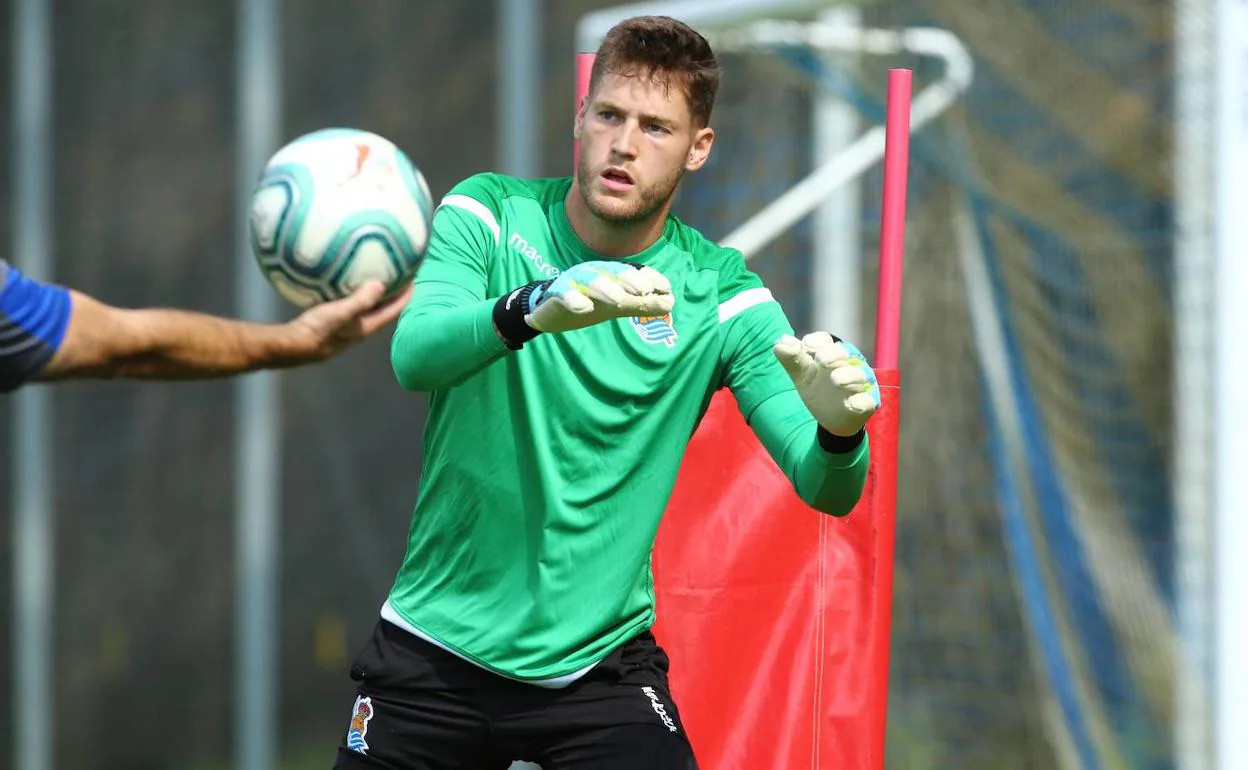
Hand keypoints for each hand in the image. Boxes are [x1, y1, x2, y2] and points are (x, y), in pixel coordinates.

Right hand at [284, 281, 411, 362]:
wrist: (292, 345)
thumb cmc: (317, 330)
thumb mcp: (340, 313)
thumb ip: (360, 300)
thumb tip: (381, 284)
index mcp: (367, 327)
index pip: (393, 311)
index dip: (405, 296)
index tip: (413, 279)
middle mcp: (360, 329)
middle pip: (383, 309)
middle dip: (392, 293)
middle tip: (398, 274)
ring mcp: (345, 327)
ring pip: (366, 308)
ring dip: (373, 294)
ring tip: (375, 274)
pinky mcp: (331, 323)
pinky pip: (348, 305)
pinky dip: (352, 293)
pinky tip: (343, 281)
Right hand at [524, 261, 673, 333]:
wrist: (548, 311)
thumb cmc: (587, 303)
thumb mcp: (617, 305)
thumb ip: (642, 304)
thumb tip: (671, 302)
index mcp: (609, 274)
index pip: (631, 272)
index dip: (648, 277)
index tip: (666, 288)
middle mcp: (593, 273)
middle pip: (612, 271)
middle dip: (629, 279)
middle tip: (645, 291)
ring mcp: (573, 281)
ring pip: (589, 279)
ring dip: (604, 287)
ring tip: (619, 300)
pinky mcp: (555, 293)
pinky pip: (563, 293)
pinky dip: (572, 298)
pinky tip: (583, 307)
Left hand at [773, 332, 879, 435]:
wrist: (829, 419)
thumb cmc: (817, 389)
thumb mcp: (801, 375)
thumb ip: (791, 359)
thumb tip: (780, 342)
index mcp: (831, 353)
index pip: (826, 341)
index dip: (817, 341)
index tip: (806, 345)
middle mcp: (849, 364)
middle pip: (845, 353)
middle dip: (834, 354)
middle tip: (820, 359)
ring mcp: (861, 383)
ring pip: (860, 375)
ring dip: (849, 376)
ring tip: (836, 379)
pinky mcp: (868, 402)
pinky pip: (868, 400)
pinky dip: (862, 401)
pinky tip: (852, 404)